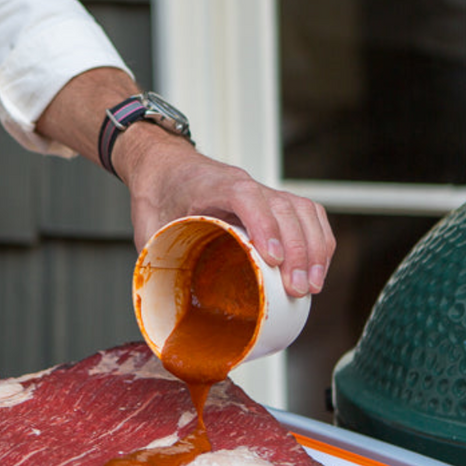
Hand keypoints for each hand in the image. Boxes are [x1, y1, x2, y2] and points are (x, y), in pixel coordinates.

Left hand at [115, 130, 333, 297]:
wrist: (163, 164)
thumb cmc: (157, 191)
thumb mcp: (146, 225)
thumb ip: (155, 258)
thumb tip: (158, 301)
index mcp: (211, 185)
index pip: (246, 197)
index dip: (265, 226)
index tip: (272, 259)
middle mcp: (244, 183)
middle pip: (284, 208)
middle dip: (298, 251)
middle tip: (298, 289)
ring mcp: (263, 191)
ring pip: (303, 211)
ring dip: (315, 249)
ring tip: (312, 285)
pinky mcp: (273, 201)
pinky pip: (308, 214)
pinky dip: (319, 240)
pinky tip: (317, 268)